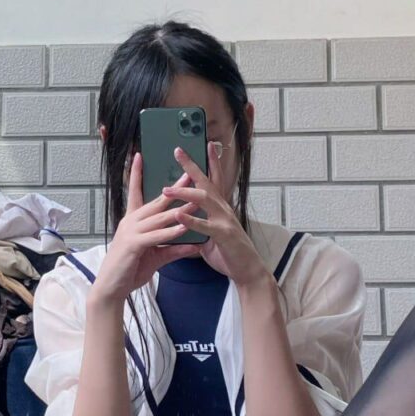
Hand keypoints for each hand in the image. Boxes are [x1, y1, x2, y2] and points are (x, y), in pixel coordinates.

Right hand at [91, 151, 202, 303]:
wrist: (112, 289)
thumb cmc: (130, 270)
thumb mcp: (156, 257)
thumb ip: (174, 248)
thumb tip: (194, 244)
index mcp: (133, 221)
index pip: (135, 192)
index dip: (137, 174)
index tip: (139, 156)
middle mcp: (131, 222)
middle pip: (156, 200)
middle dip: (174, 187)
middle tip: (189, 173)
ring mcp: (131, 232)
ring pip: (158, 217)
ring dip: (178, 208)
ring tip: (195, 198)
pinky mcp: (133, 245)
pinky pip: (155, 235)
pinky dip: (170, 231)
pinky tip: (183, 225)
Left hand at [161, 143, 269, 288]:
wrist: (247, 271)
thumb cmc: (229, 253)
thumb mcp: (210, 236)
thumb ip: (198, 226)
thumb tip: (184, 221)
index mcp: (220, 208)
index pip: (214, 180)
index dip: (209, 162)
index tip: (204, 144)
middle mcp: (223, 209)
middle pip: (206, 181)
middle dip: (192, 166)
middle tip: (178, 151)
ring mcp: (224, 220)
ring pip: (204, 199)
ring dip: (185, 191)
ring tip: (166, 189)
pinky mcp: (223, 235)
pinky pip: (205, 225)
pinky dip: (191, 219)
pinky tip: (178, 214)